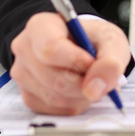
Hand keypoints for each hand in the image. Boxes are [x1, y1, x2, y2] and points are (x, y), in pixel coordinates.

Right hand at [10, 12, 131, 114]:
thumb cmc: (93, 40)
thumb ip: (111, 61)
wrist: (86, 49)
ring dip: (80, 95)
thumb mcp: (111, 40)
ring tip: (90, 80)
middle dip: (82, 83)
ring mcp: (23, 75)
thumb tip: (94, 88)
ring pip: (53, 97)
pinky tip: (79, 90)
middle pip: (53, 78)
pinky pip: (53, 109)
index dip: (75, 61)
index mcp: (41, 26)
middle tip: (97, 76)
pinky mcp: (28, 97)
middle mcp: (25, 49)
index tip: (92, 62)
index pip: (50, 48)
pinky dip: (73, 104)